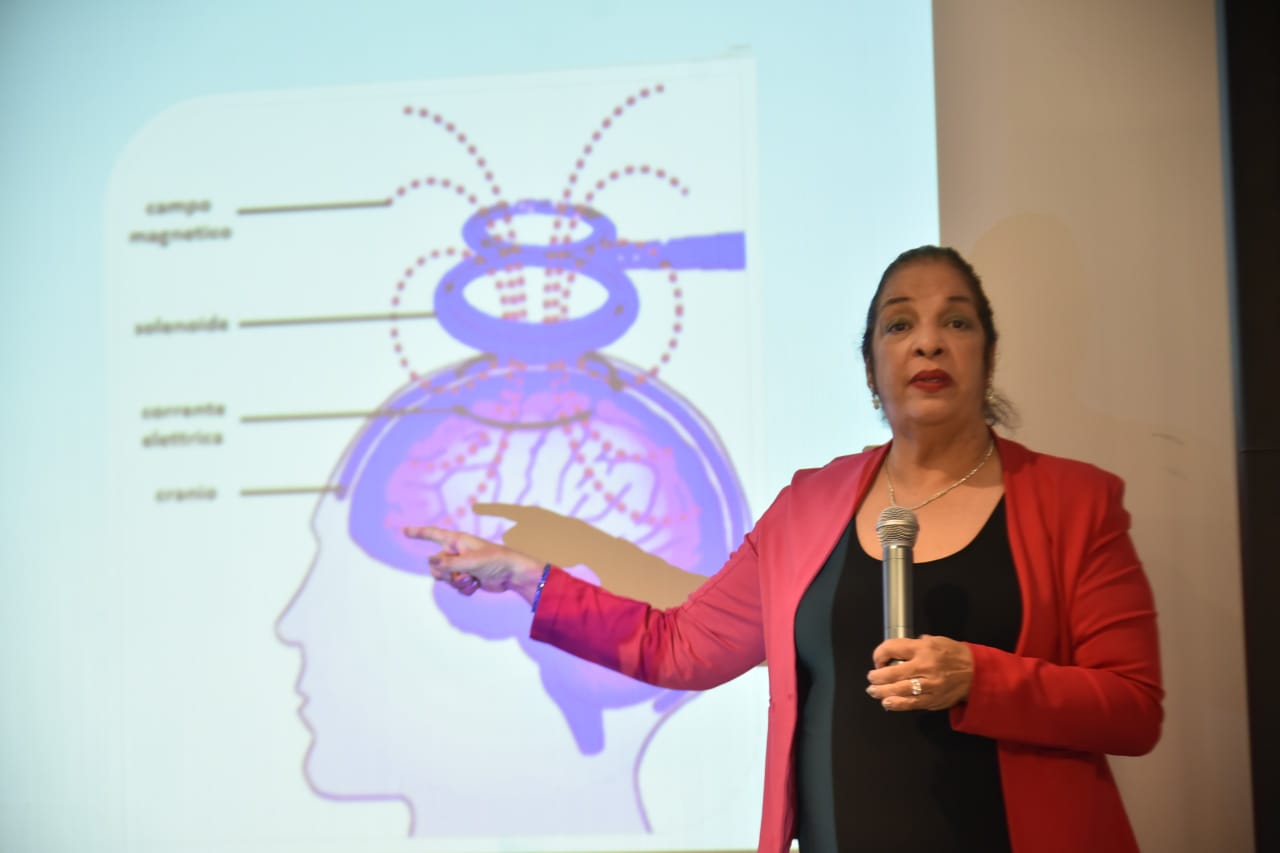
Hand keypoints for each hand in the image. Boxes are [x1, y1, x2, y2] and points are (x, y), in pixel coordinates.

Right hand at [402, 525, 544, 602]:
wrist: (513, 574)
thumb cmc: (496, 560)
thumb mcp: (471, 561)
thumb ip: (449, 564)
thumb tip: (430, 563)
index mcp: (457, 541)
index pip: (433, 534)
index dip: (418, 533)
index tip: (404, 530)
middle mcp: (456, 552)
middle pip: (435, 565)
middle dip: (446, 573)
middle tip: (464, 572)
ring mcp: (461, 566)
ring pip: (444, 578)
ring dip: (457, 582)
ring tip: (474, 578)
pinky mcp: (467, 578)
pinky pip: (455, 587)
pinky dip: (464, 589)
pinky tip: (477, 585)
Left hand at [865, 635, 973, 711]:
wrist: (977, 673)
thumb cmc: (954, 654)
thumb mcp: (935, 640)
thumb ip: (915, 644)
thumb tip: (897, 650)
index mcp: (924, 649)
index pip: (893, 648)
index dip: (879, 654)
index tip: (878, 660)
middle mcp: (925, 667)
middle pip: (892, 673)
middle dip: (877, 677)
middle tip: (871, 678)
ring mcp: (929, 686)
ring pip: (899, 691)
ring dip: (882, 692)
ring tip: (873, 691)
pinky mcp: (933, 700)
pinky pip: (911, 703)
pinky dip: (896, 704)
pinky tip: (887, 703)